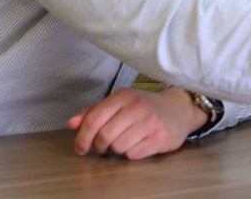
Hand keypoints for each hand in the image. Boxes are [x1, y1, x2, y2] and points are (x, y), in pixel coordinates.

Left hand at [67, 87, 207, 159]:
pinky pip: (133, 154)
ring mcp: (150, 122)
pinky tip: (137, 145)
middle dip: (98, 147)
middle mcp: (137, 107)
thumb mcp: (119, 103)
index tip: (81, 147)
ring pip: (118, 147)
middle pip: (104, 135)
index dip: (82, 137)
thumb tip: (72, 124)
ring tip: (122, 143)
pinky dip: (131, 153)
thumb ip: (94, 112)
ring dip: (116, 150)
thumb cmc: (144, 107)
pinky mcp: (160, 138)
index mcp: (123, 96)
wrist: (178, 109)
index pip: (94, 119)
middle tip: (101, 148)